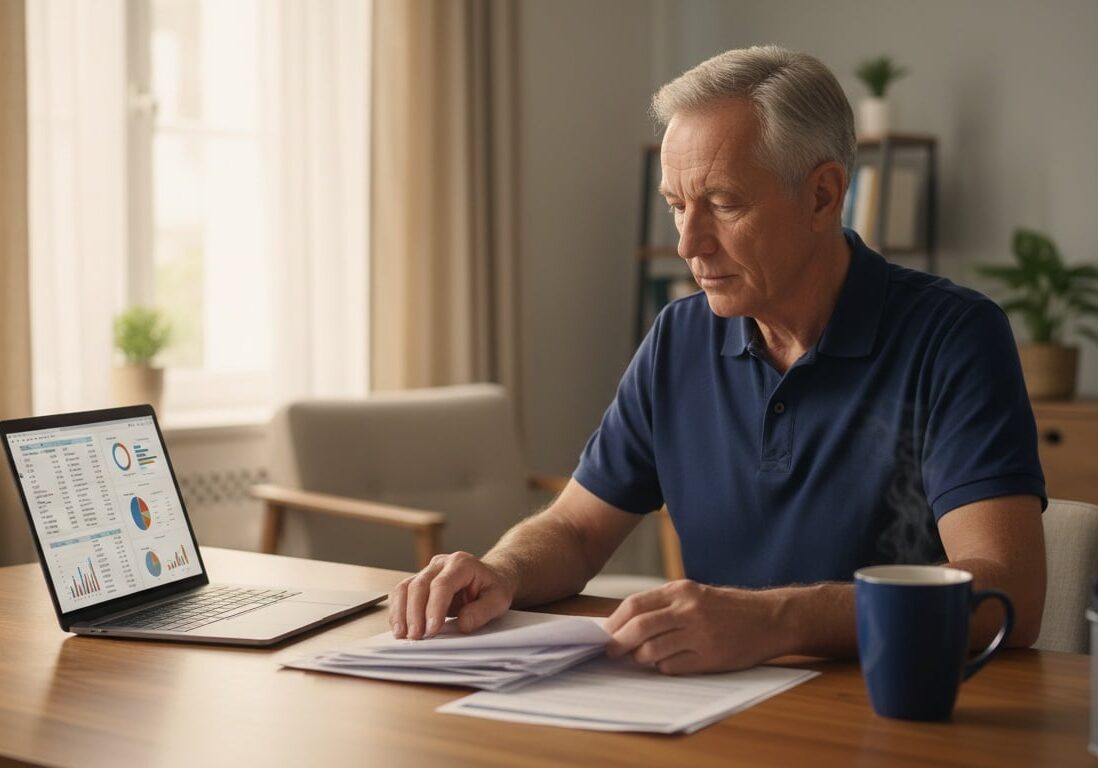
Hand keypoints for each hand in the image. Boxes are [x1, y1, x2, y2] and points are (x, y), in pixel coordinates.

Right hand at [388, 551, 515, 639]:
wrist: (489, 578)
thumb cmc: (493, 588)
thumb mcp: (499, 600)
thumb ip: (482, 611)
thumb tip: (462, 624)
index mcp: (462, 564)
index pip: (442, 584)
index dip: (434, 608)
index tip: (432, 630)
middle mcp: (441, 563)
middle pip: (419, 585)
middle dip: (414, 613)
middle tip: (416, 636)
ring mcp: (427, 571)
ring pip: (405, 587)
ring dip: (401, 612)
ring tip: (402, 634)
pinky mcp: (419, 582)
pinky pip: (402, 593)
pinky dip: (398, 611)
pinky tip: (400, 628)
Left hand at [604, 580, 787, 673]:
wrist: (770, 619)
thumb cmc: (729, 608)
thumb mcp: (695, 595)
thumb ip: (664, 606)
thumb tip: (625, 624)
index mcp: (681, 591)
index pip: (634, 605)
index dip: (614, 622)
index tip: (605, 633)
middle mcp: (688, 610)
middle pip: (638, 628)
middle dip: (618, 642)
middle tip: (610, 652)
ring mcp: (699, 634)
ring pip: (651, 651)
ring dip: (640, 658)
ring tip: (641, 658)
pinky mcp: (709, 657)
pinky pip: (672, 667)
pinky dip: (663, 668)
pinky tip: (669, 663)